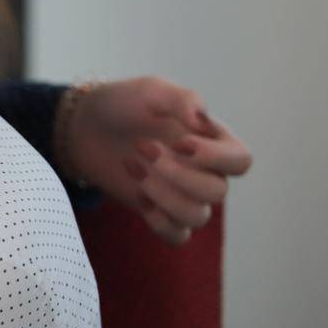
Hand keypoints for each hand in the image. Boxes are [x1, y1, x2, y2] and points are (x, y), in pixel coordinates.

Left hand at [63, 76, 252, 243]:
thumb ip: (182, 100)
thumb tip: (202, 121)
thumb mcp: (152, 91)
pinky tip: (138, 196)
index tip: (180, 143)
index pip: (240, 161)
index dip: (215, 158)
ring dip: (163, 195)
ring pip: (197, 216)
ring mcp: (184, 195)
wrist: (87, 127)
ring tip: (134, 166)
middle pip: (217, 193)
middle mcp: (206, 171)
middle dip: (177, 175)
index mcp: (213, 141)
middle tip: (142, 148)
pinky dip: (159, 221)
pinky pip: (178, 236)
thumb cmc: (124, 104)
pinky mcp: (160, 213)